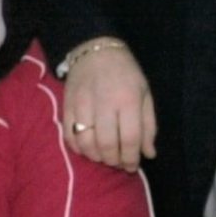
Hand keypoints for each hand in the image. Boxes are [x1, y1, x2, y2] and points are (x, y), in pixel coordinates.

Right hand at [62, 44, 156, 172]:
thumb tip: (148, 154)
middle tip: (118, 162)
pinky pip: (69, 136)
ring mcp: (83, 105)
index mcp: (128, 100)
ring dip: (96, 156)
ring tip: (103, 156)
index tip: (132, 166)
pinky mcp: (67, 106)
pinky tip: (87, 148)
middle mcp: (104, 103)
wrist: (95, 50)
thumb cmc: (125, 73)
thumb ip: (148, 125)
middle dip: (113, 160)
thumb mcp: (144, 94)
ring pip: (86, 143)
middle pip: (106, 144)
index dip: (131, 158)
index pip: (130, 138)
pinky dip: (78, 148)